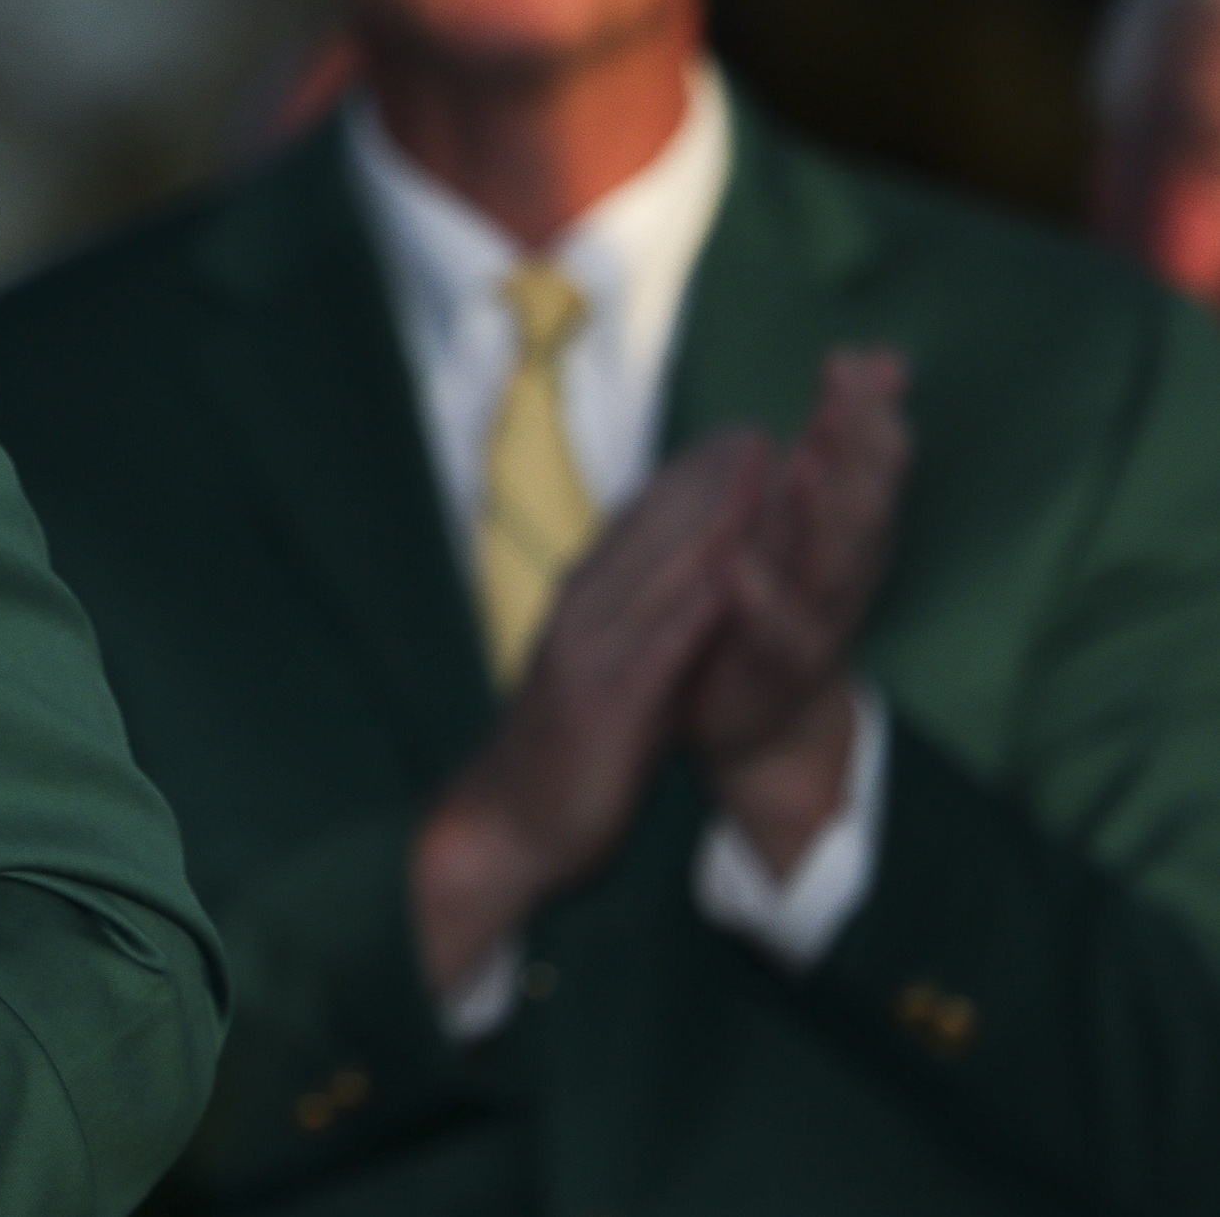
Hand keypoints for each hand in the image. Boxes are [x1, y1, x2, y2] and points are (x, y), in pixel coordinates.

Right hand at [412, 429, 760, 993]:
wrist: (503, 826)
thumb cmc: (562, 755)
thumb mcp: (607, 679)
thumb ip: (642, 634)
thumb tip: (685, 597)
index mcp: (581, 608)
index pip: (636, 530)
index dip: (685, 482)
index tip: (731, 441)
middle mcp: (581, 615)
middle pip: (647, 535)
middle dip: (703, 482)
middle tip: (753, 432)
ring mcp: (588, 653)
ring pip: (656, 572)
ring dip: (708, 521)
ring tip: (756, 479)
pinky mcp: (603, 700)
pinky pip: (660, 643)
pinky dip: (697, 603)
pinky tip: (735, 576)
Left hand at [688, 350, 908, 871]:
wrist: (760, 727)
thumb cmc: (778, 604)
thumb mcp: (808, 517)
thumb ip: (837, 445)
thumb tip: (874, 359)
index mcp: (845, 538)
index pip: (867, 467)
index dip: (871, 416)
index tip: (873, 360)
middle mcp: (839, 577)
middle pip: (861, 507)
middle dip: (860, 449)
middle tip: (854, 387)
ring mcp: (810, 624)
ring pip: (829, 566)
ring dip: (822, 513)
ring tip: (811, 456)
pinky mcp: (769, 670)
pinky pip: (772, 635)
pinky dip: (759, 599)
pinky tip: (738, 564)